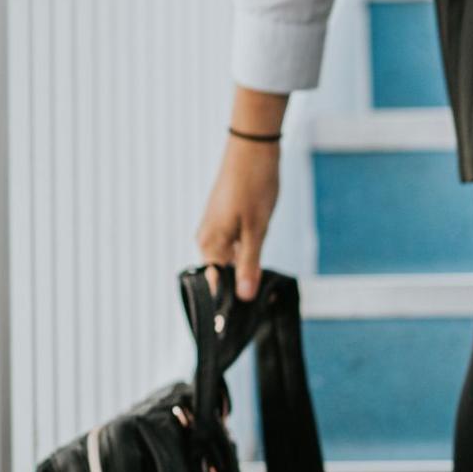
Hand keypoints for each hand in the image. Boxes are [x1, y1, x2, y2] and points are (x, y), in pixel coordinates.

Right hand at [196, 87, 288, 299]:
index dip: (230, 301)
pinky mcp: (227, 221)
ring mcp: (217, 229)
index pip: (216, 284)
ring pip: (231, 261)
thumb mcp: (257, 230)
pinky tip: (261, 264)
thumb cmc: (254, 187)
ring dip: (245, 273)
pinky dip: (248, 257)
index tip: (243, 321)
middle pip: (223, 274)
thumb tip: (243, 295)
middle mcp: (208, 238)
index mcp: (209, 243)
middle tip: (263, 307)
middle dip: (240, 289)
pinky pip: (235, 248)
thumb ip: (249, 264)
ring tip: (265, 290)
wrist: (253, 150)